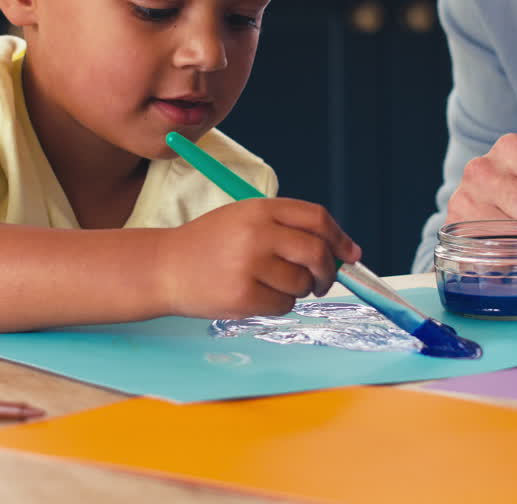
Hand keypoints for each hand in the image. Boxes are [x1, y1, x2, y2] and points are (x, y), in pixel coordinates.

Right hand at [156, 198, 361, 318]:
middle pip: (316, 252)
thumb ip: (288, 229)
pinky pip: (283, 305)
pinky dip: (279, 304)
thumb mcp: (245, 220)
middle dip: (328, 271)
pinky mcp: (242, 297)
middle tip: (322, 282)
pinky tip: (256, 296)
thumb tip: (343, 253)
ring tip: (271, 285)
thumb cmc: (211, 244)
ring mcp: (249, 266)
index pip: (316, 218)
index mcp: (259, 209)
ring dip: (297, 290)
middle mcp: (256, 234)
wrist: (166, 267)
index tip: (350, 254)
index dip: (340, 237)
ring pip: (301, 284)